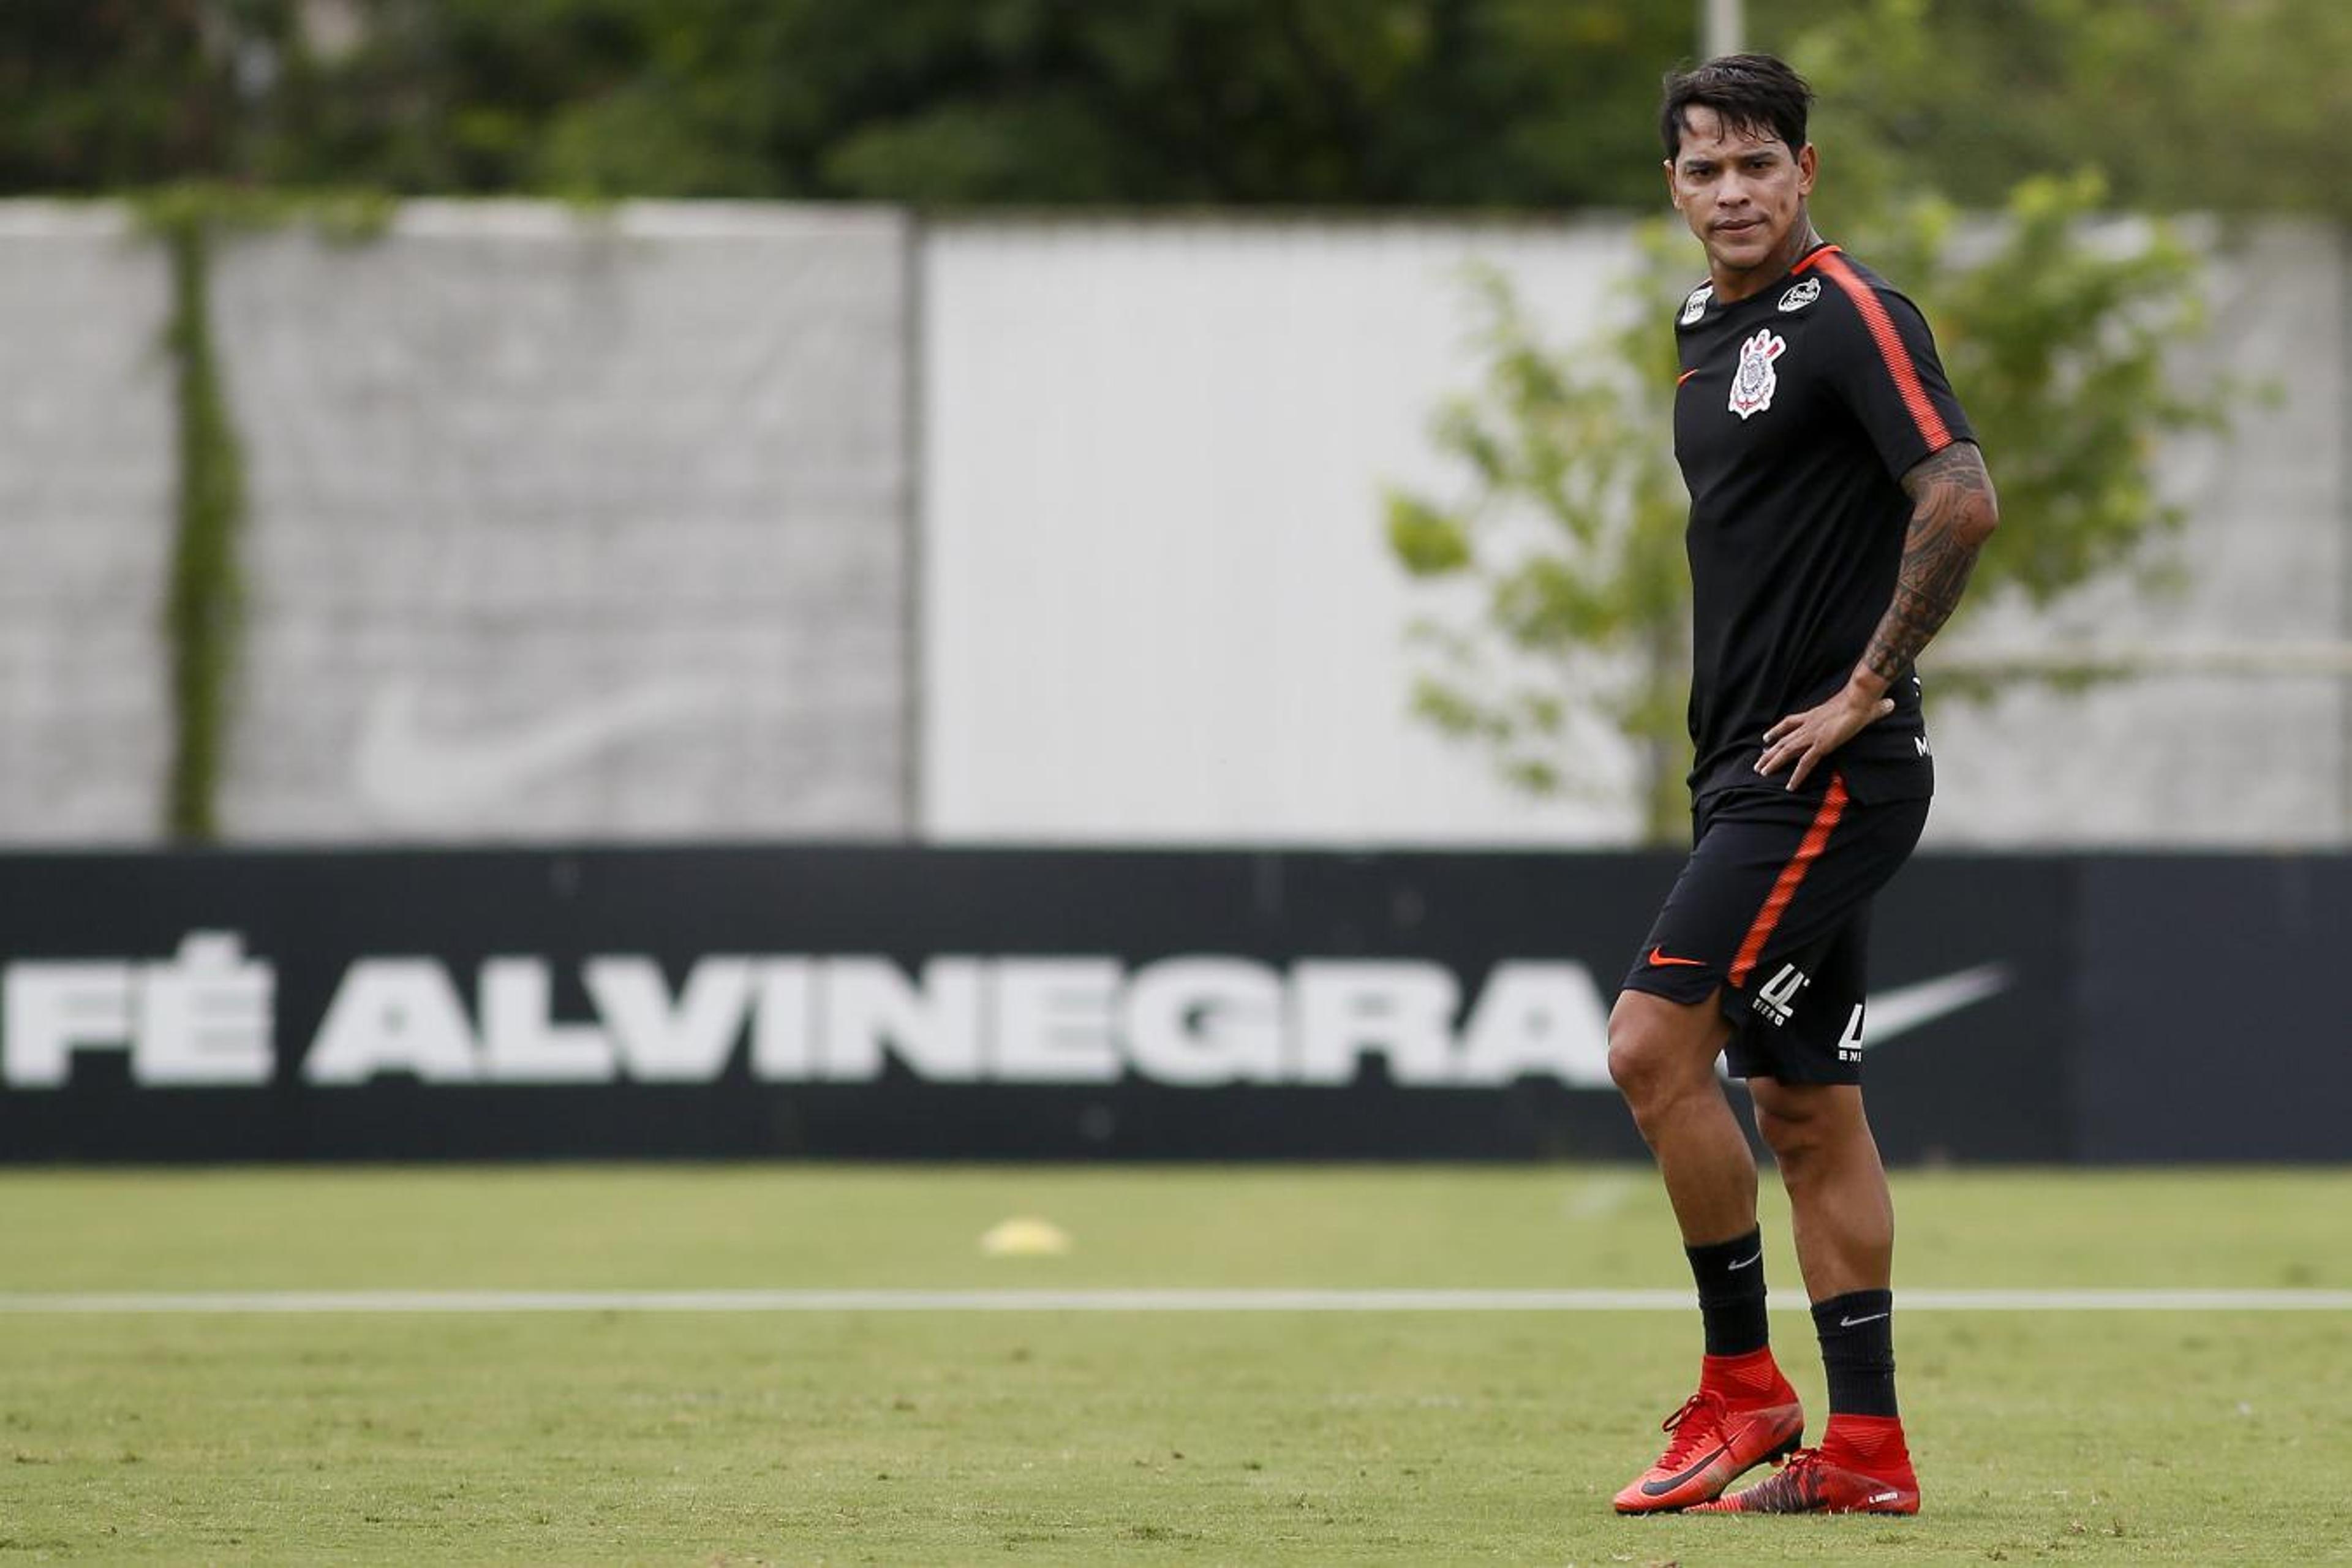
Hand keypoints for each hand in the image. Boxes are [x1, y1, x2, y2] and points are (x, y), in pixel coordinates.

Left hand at [1756, 684, 1893, 790]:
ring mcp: (1813, 735)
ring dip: (1773, 762)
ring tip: (1761, 773)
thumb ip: (1874, 707)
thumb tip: (1890, 704)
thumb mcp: (1863, 703)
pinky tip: (1790, 786)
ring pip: (1786, 751)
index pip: (1789, 722)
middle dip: (1769, 752)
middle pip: (1783, 739)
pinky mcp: (1821, 745)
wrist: (1860, 697)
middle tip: (1757, 764)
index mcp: (1814, 715)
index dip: (1777, 730)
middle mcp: (1809, 725)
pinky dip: (1796, 775)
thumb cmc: (1862, 699)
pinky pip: (1805, 763)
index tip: (1766, 737)